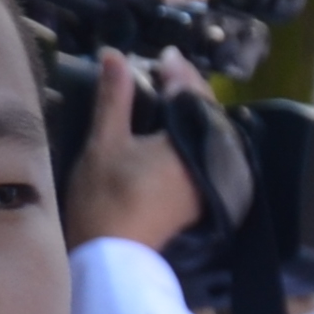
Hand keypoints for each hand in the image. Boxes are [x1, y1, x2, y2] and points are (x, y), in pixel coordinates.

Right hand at [62, 50, 204, 252]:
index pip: (189, 92)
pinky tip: (175, 132)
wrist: (112, 257)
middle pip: (205, 111)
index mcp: (190, 138)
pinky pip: (204, 152)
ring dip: (191, 112)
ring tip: (172, 97)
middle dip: (188, 89)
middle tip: (169, 72)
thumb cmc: (106, 198)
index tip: (164, 56)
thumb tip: (114, 56)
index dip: (176, 71)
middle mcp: (209, 156)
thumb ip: (114, 98)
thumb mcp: (104, 143)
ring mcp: (208, 178)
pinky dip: (191, 136)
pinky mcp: (200, 195)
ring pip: (207, 132)